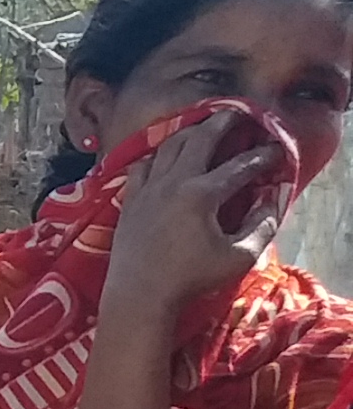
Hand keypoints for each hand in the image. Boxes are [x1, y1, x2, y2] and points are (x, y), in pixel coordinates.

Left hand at [97, 108, 287, 335]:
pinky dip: (158, 154)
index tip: (277, 151)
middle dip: (222, 122)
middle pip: (200, 139)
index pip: (240, 166)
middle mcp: (173, 183)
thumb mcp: (239, 257)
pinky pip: (143, 165)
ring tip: (204, 126)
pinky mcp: (130, 200)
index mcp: (202, 194)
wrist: (139, 295)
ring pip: (168, 146)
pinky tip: (165, 155)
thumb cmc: (191, 279)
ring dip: (189, 132)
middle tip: (237, 113)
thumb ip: (262, 225)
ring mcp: (147, 189)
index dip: (262, 156)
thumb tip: (273, 199)